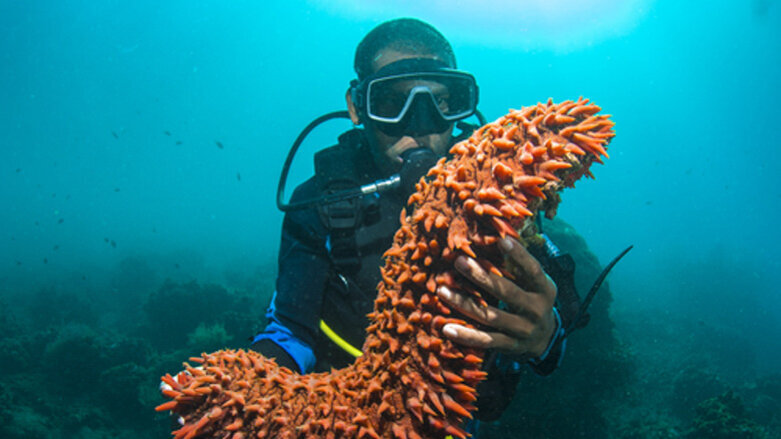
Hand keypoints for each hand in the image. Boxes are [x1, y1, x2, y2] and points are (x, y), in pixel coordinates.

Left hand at [437, 236, 556, 358]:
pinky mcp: (510, 346)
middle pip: (506, 292)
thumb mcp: (535, 283)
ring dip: (464, 303)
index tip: (502, 240)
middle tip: (459, 261)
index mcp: (544, 290)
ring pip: (490, 316)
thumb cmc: (533, 299)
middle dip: (481, 276)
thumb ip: (520, 265)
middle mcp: (536, 310)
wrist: (546, 338)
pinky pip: (486, 341)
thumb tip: (497, 237)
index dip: (520, 255)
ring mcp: (523, 330)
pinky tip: (447, 328)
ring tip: (442, 291)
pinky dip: (466, 336)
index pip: (533, 270)